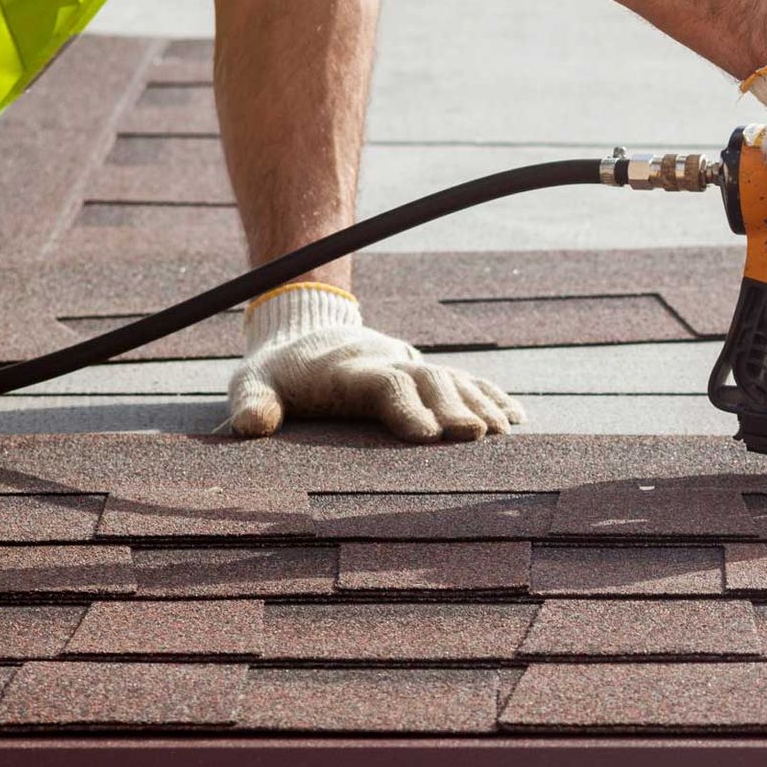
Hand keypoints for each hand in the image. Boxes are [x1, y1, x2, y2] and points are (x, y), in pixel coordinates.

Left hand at [229, 285, 524, 442]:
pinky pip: (466, 380)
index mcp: (347, 370)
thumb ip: (252, 403)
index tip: (427, 436)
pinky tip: (516, 418)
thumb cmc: (276, 373)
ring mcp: (410, 365)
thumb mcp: (250, 383)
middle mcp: (387, 362)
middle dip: (455, 406)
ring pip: (453, 379)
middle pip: (429, 379)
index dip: (406, 407)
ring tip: (503, 432)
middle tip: (476, 436)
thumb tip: (251, 428)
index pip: (383, 383)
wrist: (305, 330)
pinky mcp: (424, 372)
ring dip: (480, 404)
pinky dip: (492, 396)